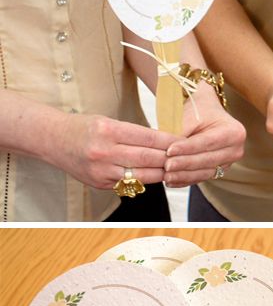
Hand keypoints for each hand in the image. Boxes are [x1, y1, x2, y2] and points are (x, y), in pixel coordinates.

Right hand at [48, 113, 177, 188]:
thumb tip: (166, 141)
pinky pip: (130, 183)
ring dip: (162, 173)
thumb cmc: (85, 127)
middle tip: (186, 157)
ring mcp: (102, 171)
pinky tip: (157, 176)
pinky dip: (145, 180)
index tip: (184, 142)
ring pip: (142, 175)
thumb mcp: (109, 121)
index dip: (170, 141)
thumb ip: (135, 133)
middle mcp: (104, 151)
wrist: (53, 140)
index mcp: (108, 130)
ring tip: (176, 169)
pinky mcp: (100, 183)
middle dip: (170, 158)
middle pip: (148, 158)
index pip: (148, 137)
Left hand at [164, 83, 245, 187]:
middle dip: (185, 164)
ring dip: (183, 175)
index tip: (170, 150)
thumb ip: (182, 132)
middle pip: (207, 160)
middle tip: (166, 166)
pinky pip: (200, 177)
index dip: (188, 148)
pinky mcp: (218, 171)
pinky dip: (185, 180)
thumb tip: (169, 150)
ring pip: (204, 172)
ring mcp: (227, 163)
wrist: (206, 111)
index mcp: (235, 133)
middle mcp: (235, 150)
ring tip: (166, 176)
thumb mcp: (192, 114)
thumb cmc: (200, 108)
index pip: (208, 142)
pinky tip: (171, 181)